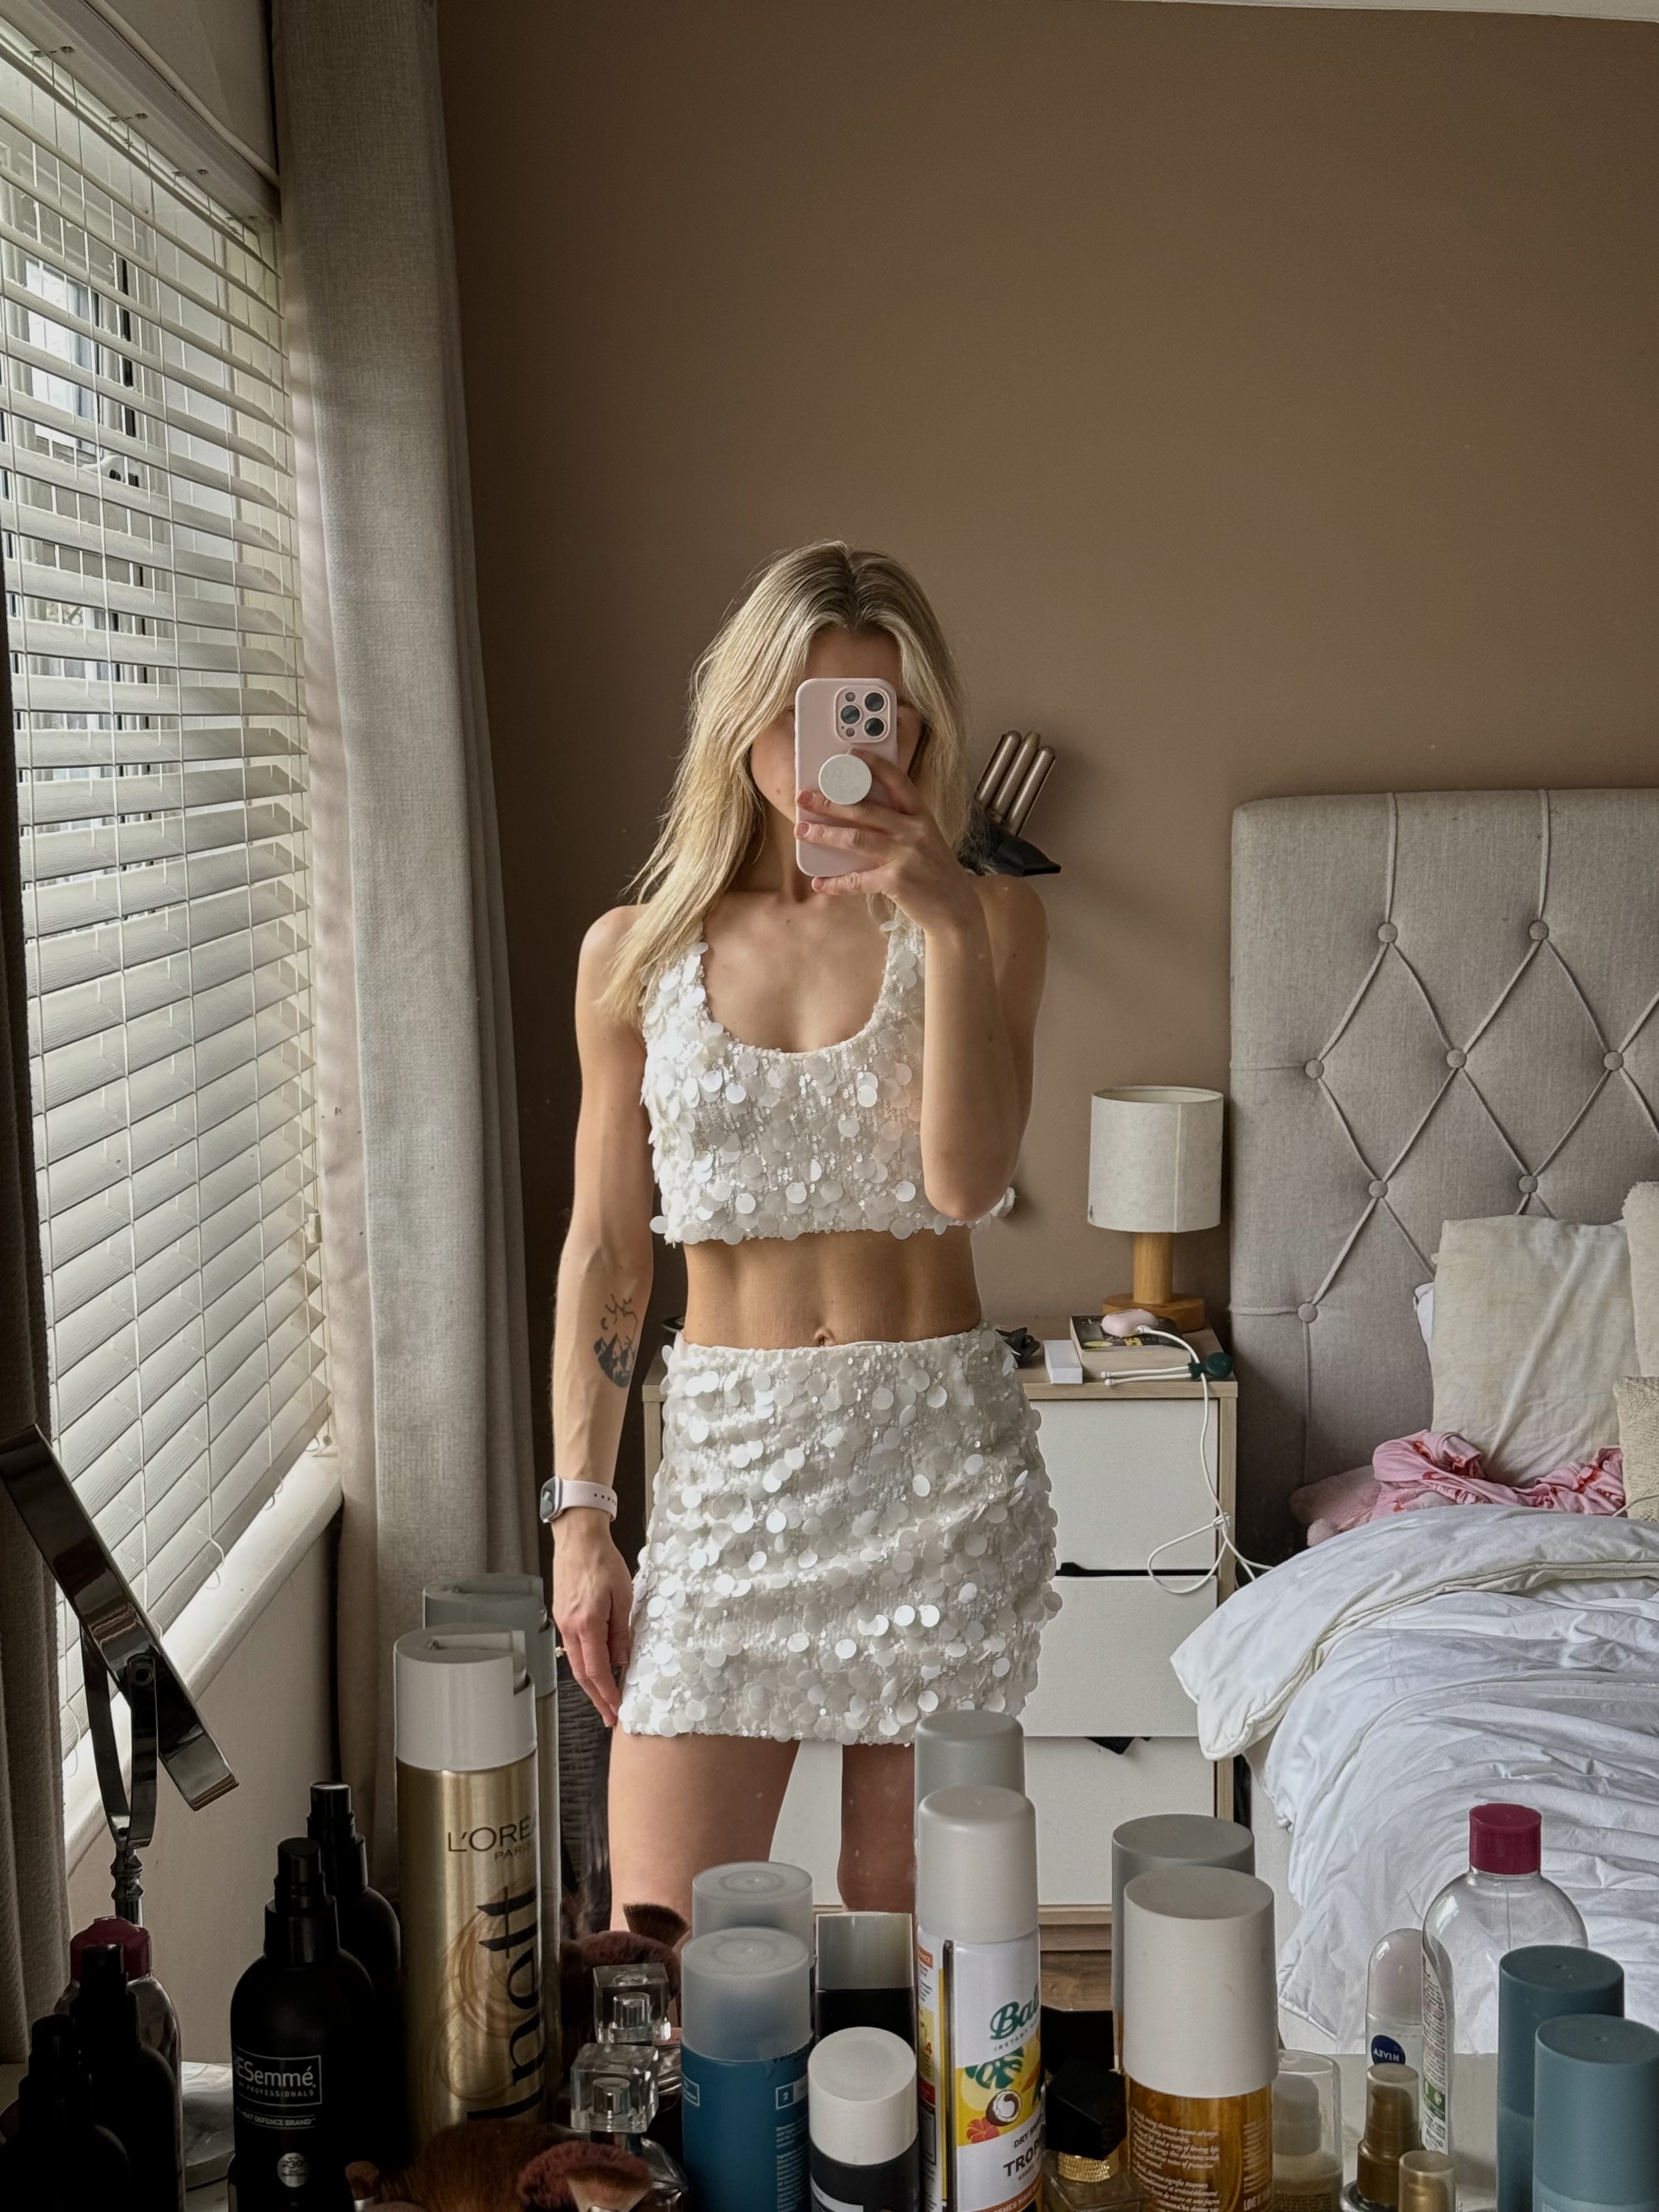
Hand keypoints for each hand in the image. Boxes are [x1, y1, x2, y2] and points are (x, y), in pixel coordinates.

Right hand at [551, 1512, 634, 1727]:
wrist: (578, 1537)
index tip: (617, 1710)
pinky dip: (585, 1662)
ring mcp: (563, 1621)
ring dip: (590, 1682)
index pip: (596, 1670)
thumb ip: (621, 1631)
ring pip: (575, 1662)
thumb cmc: (602, 1560)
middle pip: (582, 1673)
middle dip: (597, 1698)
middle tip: (609, 1716)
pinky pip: (573, 1646)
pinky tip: (596, 1666)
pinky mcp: (562, 1614)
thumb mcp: (622, 1595)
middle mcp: (569, 1627)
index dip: (607, 1693)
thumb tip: (622, 1660)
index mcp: (586, 1624)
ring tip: (605, 1697)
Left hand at [795, 752, 980, 935]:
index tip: (851, 754)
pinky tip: (819, 883)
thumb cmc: (935, 872)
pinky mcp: (896, 882)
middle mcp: (914, 831)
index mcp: (921, 816)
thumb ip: (900, 824)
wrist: (955, 909)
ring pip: (855, 838)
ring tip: (803, 830)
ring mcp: (905, 856)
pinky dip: (836, 883)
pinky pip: (857, 880)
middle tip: (805, 798)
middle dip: (830, 802)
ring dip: (824, 834)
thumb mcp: (925, 839)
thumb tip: (858, 815)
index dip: (874, 765)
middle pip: (866, 809)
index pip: (898, 782)